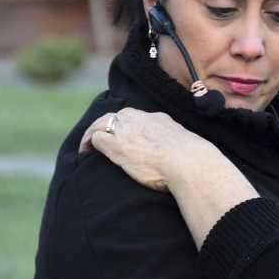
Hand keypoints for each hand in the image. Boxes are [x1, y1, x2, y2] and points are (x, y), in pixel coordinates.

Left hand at [81, 107, 212, 192]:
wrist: (188, 163)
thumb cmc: (193, 161)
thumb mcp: (188, 146)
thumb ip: (180, 145)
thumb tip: (190, 153)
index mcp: (158, 119)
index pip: (135, 116)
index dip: (125, 125)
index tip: (122, 134)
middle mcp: (140, 120)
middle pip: (116, 116)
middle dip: (106, 125)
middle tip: (99, 138)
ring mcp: (127, 131)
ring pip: (101, 123)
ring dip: (92, 134)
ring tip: (86, 146)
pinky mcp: (116, 146)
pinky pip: (96, 138)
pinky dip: (88, 144)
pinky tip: (85, 153)